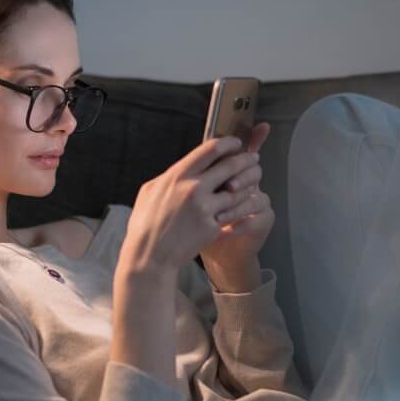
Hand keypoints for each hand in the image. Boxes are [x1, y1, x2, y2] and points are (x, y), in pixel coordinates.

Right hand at [119, 132, 265, 277]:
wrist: (149, 256)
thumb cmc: (145, 224)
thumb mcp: (150, 191)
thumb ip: (170, 176)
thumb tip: (183, 167)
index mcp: (178, 175)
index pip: (210, 149)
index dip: (228, 143)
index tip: (236, 144)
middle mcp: (194, 188)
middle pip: (230, 165)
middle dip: (246, 160)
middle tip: (254, 159)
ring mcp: (205, 208)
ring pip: (237, 189)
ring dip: (248, 183)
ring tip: (253, 181)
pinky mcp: (212, 226)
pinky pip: (234, 212)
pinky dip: (242, 206)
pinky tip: (246, 203)